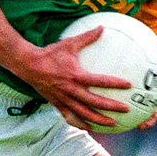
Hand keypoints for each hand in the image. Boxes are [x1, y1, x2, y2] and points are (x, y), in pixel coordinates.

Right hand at [17, 26, 132, 129]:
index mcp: (75, 76)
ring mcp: (63, 99)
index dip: (114, 83)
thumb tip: (102, 27)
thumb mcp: (69, 43)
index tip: (128, 85)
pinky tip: (90, 127)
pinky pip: (70, 117)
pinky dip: (80, 123)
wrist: (28, 66)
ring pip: (84, 113)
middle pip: (94, 102)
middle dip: (111, 107)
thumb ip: (87, 37)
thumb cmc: (50, 53)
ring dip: (99, 120)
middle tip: (126, 109)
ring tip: (112, 123)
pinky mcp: (57, 104)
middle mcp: (71, 90)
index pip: (99, 81)